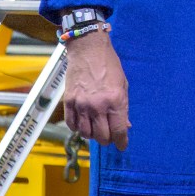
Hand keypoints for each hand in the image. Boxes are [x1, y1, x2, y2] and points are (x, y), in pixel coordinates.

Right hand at [62, 31, 129, 150]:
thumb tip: (125, 126)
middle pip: (102, 136)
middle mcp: (98, 105)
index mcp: (115, 100)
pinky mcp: (69, 101)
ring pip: (86, 133)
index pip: (118, 130)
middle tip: (109, 135)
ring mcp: (82, 104)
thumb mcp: (123, 85)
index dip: (121, 142)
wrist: (88, 49)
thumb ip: (123, 107)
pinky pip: (72, 124)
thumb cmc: (109, 65)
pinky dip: (78, 128)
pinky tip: (83, 123)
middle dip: (107, 139)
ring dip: (92, 134)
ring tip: (96, 128)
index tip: (122, 145)